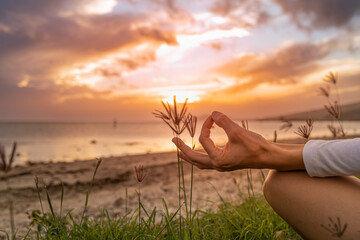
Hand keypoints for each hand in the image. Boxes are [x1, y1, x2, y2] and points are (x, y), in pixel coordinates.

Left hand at [172, 111, 304, 170]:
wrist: (269, 157)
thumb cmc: (255, 146)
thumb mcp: (238, 132)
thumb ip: (224, 121)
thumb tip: (213, 113)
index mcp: (218, 159)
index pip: (204, 140)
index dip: (206, 125)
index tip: (212, 116)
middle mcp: (217, 165)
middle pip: (194, 159)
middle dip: (182, 149)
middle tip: (173, 140)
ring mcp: (221, 166)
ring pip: (200, 163)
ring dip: (189, 156)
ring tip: (180, 151)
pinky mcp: (226, 164)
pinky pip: (207, 162)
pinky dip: (200, 156)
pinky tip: (200, 151)